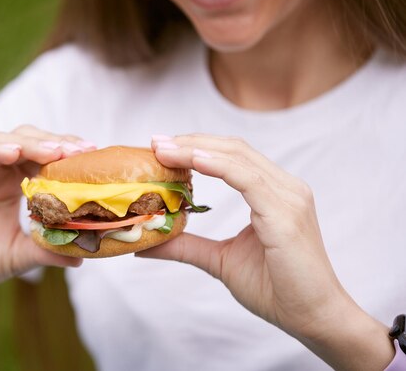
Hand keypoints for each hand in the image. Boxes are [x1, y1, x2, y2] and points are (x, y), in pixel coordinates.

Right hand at [0, 125, 92, 299]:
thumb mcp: (16, 256)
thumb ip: (44, 251)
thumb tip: (82, 256)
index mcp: (13, 183)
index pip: (44, 157)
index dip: (68, 154)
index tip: (93, 156)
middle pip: (29, 141)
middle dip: (56, 143)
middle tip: (80, 151)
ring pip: (2, 141)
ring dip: (30, 143)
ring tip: (54, 151)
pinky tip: (12, 153)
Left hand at [139, 134, 391, 369]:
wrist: (313, 318)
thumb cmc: (274, 289)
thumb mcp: (220, 259)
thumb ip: (187, 245)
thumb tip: (146, 244)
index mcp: (274, 193)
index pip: (232, 156)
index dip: (196, 146)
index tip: (159, 146)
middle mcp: (285, 188)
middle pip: (233, 149)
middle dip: (190, 141)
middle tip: (154, 142)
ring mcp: (289, 198)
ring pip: (238, 158)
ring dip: (196, 150)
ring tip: (162, 149)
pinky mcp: (285, 214)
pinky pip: (248, 180)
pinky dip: (219, 166)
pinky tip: (193, 160)